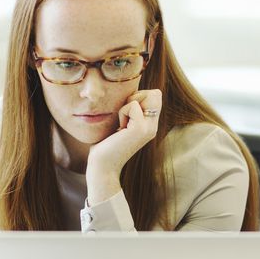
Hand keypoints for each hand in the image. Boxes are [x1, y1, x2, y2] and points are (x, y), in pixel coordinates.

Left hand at [86, 89, 161, 203]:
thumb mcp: (121, 124)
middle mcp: (153, 126)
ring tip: (121, 125)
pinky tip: (119, 130)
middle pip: (156, 93)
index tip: (126, 114)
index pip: (156, 95)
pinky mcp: (140, 129)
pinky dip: (122, 113)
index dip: (139, 96)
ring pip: (146, 96)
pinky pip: (133, 105)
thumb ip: (129, 110)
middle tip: (124, 117)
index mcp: (150, 125)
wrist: (102, 166)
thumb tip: (130, 92)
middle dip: (136, 97)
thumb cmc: (106, 145)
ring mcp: (149, 128)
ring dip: (127, 106)